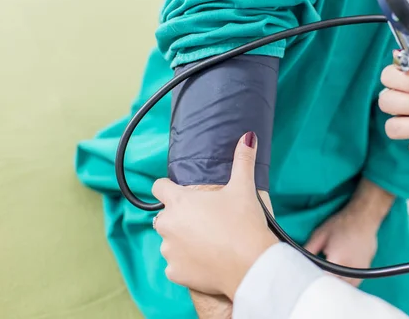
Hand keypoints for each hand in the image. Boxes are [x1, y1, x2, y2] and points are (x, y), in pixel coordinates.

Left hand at [152, 132, 277, 300]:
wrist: (251, 264)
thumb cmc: (244, 223)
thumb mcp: (244, 188)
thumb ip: (243, 160)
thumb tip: (248, 136)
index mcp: (179, 202)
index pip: (158, 187)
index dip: (168, 187)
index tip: (180, 191)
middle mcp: (167, 225)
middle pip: (164, 216)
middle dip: (179, 217)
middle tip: (205, 220)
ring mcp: (169, 251)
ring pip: (169, 242)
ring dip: (182, 241)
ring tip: (208, 242)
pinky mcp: (175, 273)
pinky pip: (175, 265)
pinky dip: (186, 263)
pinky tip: (205, 260)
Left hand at [304, 179, 392, 286]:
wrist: (364, 217)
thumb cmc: (341, 224)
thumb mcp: (320, 234)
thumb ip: (309, 250)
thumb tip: (298, 261)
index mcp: (337, 261)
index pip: (322, 280)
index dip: (313, 279)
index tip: (307, 276)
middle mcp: (349, 270)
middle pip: (333, 286)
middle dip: (323, 282)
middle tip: (315, 274)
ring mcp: (359, 272)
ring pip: (344, 287)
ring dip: (335, 284)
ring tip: (327, 274)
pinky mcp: (364, 272)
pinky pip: (352, 284)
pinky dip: (344, 283)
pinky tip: (338, 275)